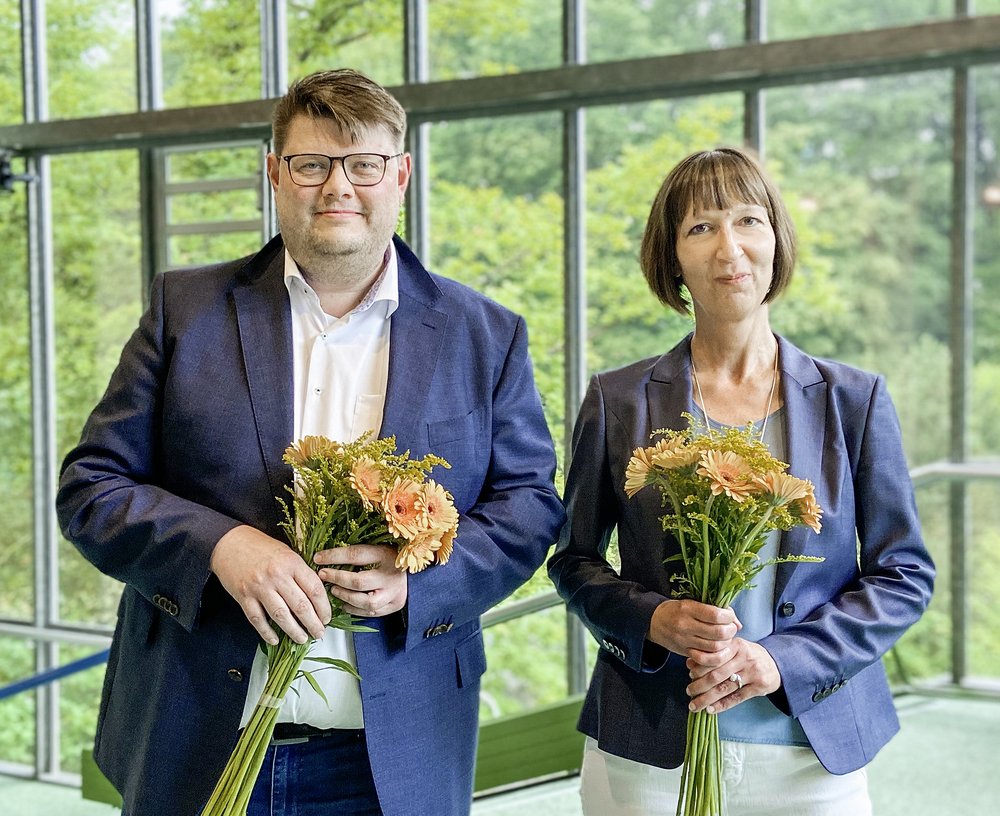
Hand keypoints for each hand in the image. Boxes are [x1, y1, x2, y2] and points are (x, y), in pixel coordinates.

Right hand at [210, 525, 330, 645]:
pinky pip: (257, 619)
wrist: (230, 542)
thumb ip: (300, 572)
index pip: (314, 589)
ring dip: (294, 631)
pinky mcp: (243, 596)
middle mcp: (277, 576)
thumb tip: (316, 596)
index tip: (327, 617)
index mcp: (292, 563)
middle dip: (313, 623)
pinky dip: (267, 632)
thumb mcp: (287, 553)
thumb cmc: (261, 547)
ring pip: (281, 616)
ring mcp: (259, 587)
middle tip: (319, 633)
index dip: (324, 607)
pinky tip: (274, 640)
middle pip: (300, 606)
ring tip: (302, 639)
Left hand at [315, 544, 407, 617]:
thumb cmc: (393, 559)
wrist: (418, 575)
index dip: (334, 556)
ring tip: (334, 590)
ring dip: (345, 596)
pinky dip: (355, 609)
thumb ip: (359, 553)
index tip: (318, 558)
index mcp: (387, 555)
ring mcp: (394, 593)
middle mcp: (391, 576)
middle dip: (337, 578)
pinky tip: (345, 604)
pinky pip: (371, 612)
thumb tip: (329, 555)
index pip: (356, 555)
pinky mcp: (394, 606)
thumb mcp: (379, 549)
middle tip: (323, 575)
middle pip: (359, 581)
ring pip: (365, 601)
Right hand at [647, 599, 741, 666]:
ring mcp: (685, 640)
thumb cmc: (676, 610)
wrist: (653, 621)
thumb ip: (714, 610)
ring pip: (714, 647)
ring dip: (726, 644)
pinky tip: (718, 650)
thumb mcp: (692, 602)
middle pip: (718, 633)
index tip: (729, 616)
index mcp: (688, 608)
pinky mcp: (685, 652)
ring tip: (725, 638)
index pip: (716, 615)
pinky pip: (706, 659)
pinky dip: (716, 656)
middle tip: (730, 628)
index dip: (729, 616)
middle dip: (730, 631)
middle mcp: (686, 625)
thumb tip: (737, 623)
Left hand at [684, 638, 781, 713]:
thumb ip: (713, 654)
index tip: (689, 675)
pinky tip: (710, 710)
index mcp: (736, 645)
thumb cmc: (748, 655)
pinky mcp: (759, 686)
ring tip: (695, 705)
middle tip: (688, 692)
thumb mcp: (733, 649)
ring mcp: (753, 672)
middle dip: (699, 685)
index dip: (699, 667)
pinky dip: (722, 705)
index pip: (713, 657)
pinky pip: (737, 698)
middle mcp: (744, 658)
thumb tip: (689, 663)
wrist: (776, 664)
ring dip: (707, 698)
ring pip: (725, 688)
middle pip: (717, 674)